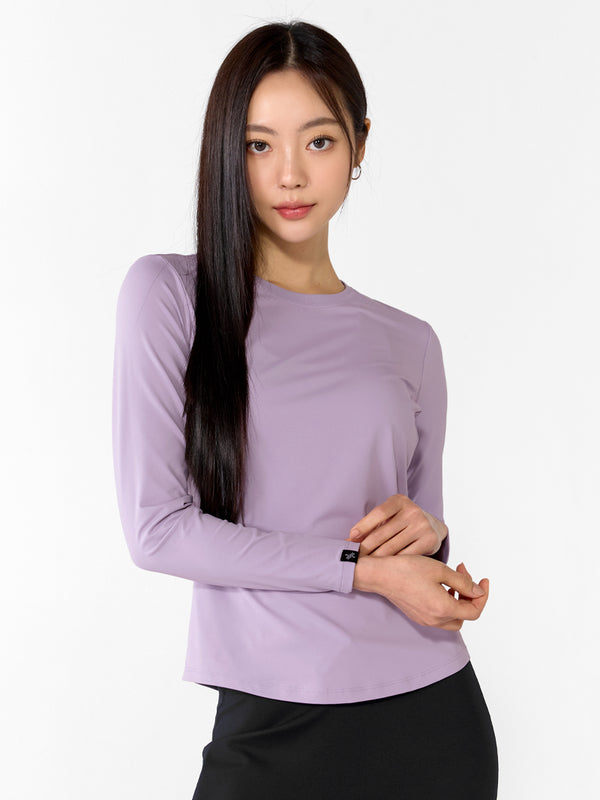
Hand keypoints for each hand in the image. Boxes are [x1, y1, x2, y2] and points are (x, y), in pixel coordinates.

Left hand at [345, 494, 446, 556]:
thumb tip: (350, 540)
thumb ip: (373, 525)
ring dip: (375, 558)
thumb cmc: (403, 521)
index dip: (363, 526)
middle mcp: (412, 511)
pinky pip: (405, 556)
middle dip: (366, 547)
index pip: (378, 513)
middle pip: (383, 533)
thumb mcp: (390, 516)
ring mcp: (422, 526)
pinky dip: (391, 564)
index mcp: (399, 500)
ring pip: (392, 547)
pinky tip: (382, 569)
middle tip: (354, 557)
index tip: (351, 538)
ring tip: (364, 565)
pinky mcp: (429, 540)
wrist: (434, 527)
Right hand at [353, 553, 489, 630]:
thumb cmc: (406, 569)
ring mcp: (425, 619)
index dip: (483, 596)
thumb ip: (463, 582)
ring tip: (453, 579)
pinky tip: (440, 585)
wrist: (380, 574)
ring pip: (453, 617)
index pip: (474, 611)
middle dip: (470, 597)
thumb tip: (478, 592)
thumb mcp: (439, 570)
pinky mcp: (417, 615)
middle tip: (465, 575)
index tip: (483, 580)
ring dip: (459, 600)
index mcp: (443, 609)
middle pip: (464, 616)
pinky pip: (440, 615)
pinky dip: (446, 602)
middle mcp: (435, 619)